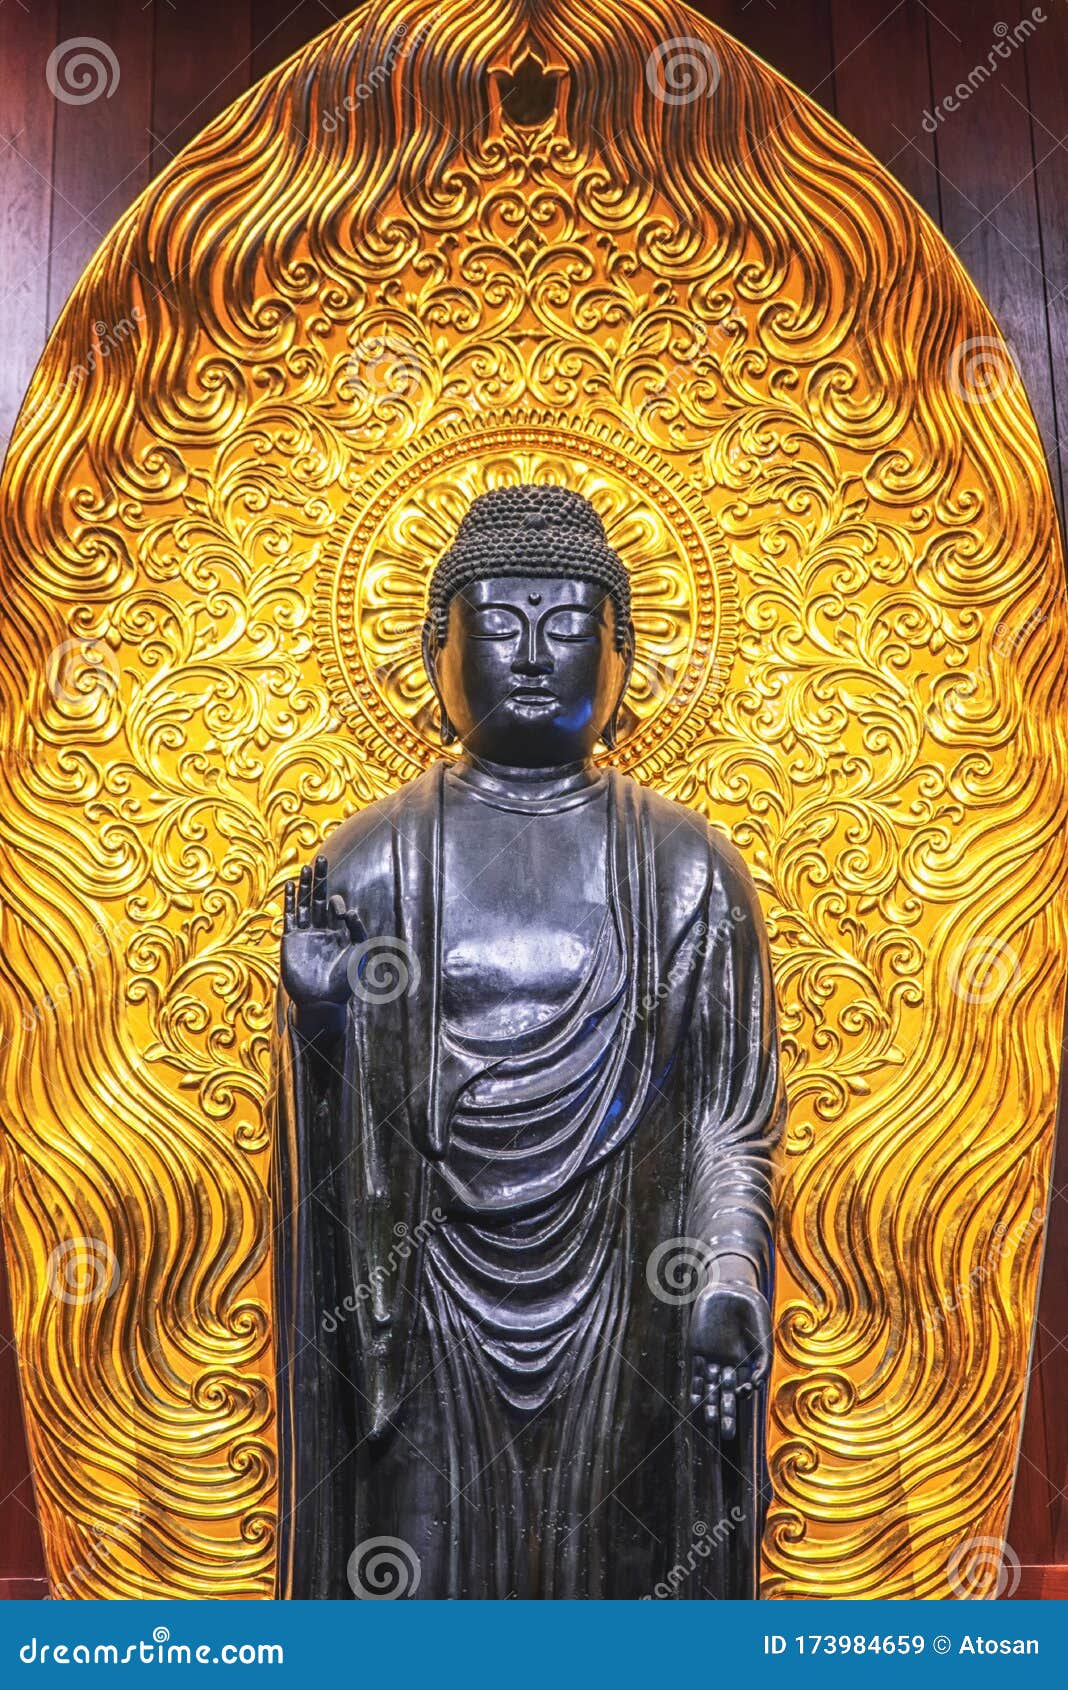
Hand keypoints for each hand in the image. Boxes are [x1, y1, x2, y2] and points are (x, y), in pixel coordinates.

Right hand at [280, 854, 363, 1007]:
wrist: (323, 1001)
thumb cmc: (344, 981)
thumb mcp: (358, 952)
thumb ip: (357, 929)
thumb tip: (350, 909)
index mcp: (338, 933)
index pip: (335, 908)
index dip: (338, 903)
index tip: (339, 909)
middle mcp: (320, 930)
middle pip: (318, 898)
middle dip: (320, 880)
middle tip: (320, 858)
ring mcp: (305, 934)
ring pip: (303, 904)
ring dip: (304, 886)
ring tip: (305, 867)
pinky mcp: (290, 940)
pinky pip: (290, 916)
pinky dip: (290, 901)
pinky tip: (290, 886)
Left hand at [687, 1276, 771, 1438]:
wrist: (732, 1288)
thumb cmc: (752, 1312)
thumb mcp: (762, 1337)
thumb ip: (762, 1363)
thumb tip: (756, 1386)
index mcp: (746, 1363)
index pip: (743, 1387)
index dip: (742, 1394)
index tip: (743, 1392)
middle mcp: (728, 1364)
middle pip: (726, 1395)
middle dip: (727, 1414)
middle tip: (728, 1435)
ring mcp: (712, 1358)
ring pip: (710, 1388)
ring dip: (709, 1405)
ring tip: (710, 1423)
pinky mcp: (697, 1349)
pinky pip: (695, 1373)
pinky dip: (696, 1388)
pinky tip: (696, 1403)